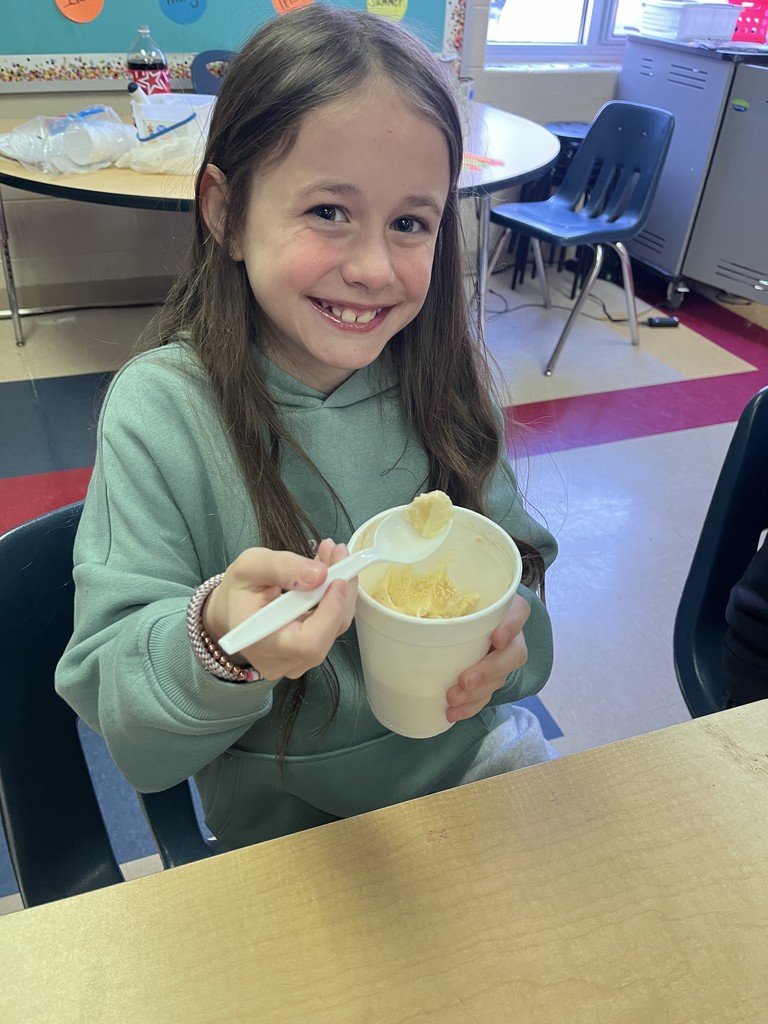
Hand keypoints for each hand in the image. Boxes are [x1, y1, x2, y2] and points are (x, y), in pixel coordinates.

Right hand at [203, 540, 357, 680]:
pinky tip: (329, 574)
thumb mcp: (250, 566)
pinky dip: (336, 598)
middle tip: (337, 554)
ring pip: (334, 629)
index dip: (329, 612)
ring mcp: (297, 662)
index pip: (307, 642)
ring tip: (332, 557)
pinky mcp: (308, 653)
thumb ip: (282, 567)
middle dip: (339, 591)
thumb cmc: (238, 591)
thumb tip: (319, 574)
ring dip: (340, 591)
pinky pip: (332, 627)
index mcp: (260, 644)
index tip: (337, 579)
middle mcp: (281, 661)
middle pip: (327, 634)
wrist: (232, 610)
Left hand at [445, 594, 529, 722]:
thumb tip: (394, 607)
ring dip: (477, 693)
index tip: (495, 638)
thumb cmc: (453, 600)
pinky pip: (488, 695)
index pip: (519, 612)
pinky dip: (471, 706)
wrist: (461, 613)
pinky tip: (453, 713)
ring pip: (501, 678)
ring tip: (453, 699)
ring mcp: (502, 657)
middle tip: (465, 680)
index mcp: (504, 608)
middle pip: (514, 654)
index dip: (511, 627)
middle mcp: (509, 634)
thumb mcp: (448, 594)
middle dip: (489, 670)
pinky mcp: (491, 677)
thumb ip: (435, 599)